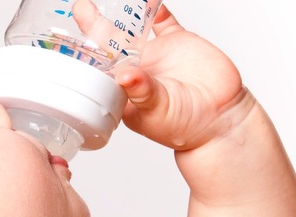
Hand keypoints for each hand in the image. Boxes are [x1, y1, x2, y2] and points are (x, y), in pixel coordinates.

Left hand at [80, 4, 249, 150]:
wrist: (221, 119)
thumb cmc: (183, 126)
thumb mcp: (157, 111)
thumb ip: (142, 92)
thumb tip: (126, 76)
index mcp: (122, 88)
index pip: (99, 67)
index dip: (87, 53)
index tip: (74, 41)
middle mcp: (135, 69)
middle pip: (110, 43)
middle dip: (94, 25)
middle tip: (81, 7)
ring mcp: (155, 55)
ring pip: (133, 29)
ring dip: (123, 13)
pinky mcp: (177, 43)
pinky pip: (163, 21)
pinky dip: (155, 8)